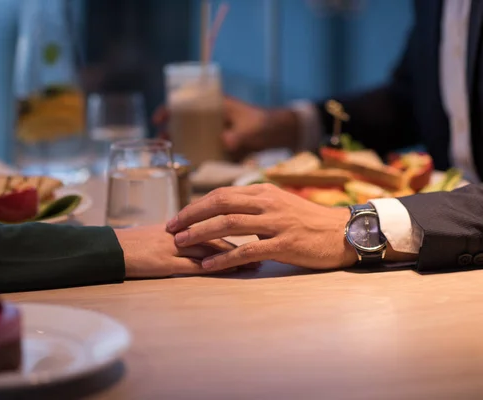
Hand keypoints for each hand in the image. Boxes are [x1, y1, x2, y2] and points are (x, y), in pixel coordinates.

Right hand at [115, 224, 256, 277]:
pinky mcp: (167, 263)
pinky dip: (216, 266)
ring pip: (211, 247)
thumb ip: (182, 233)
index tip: (257, 226)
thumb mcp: (160, 233)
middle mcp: (180, 232)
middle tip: (266, 242)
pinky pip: (196, 265)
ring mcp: (174, 247)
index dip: (237, 223)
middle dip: (243, 238)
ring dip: (236, 254)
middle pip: (218, 232)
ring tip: (258, 260)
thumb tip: (201, 234)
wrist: (110, 250)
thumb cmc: (134, 242)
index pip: (212, 218)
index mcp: (180, 224)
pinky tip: (232, 269)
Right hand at [152, 97, 300, 153]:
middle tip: (160, 143)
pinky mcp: (218, 147)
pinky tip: (183, 167)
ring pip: (188, 136)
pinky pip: (199, 150)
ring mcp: (212, 133)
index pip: (185, 102)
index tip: (158, 119)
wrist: (279, 134)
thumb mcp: (251, 127)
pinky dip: (190, 156)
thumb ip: (240, 135)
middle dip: (168, 130)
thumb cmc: (264, 123)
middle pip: (181, 121)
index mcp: (215, 105)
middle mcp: (210, 118)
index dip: (168, 109)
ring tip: (167, 157)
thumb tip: (227, 141)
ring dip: (177, 145)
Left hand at [166, 184, 357, 270]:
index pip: (221, 194)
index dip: (196, 205)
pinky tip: (208, 264)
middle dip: (190, 215)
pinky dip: (224, 257)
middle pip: (219, 204)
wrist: (344, 232)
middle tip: (170, 228)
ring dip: (200, 233)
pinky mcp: (284, 244)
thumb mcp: (279, 204)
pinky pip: (247, 250)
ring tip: (180, 243)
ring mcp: (276, 222)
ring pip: (229, 224)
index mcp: (263, 192)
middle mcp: (267, 202)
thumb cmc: (308, 221)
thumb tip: (224, 210)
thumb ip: (254, 205)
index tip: (178, 216)